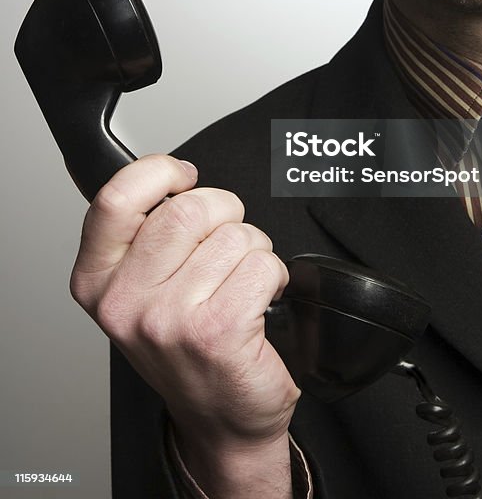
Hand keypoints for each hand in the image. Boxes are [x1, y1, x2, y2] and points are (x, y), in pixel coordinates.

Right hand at [70, 154, 300, 452]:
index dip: (159, 172)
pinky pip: (263, 264)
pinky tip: (260, 300)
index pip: (117, 198)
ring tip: (240, 283)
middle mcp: (125, 302)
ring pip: (234, 234)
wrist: (221, 419)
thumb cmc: (186, 348)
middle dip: (225, 213)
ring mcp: (169, 319)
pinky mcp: (216, 332)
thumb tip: (167, 174)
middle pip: (188, 207)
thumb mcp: (141, 289)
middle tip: (226, 243)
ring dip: (252, 250)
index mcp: (97, 281)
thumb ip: (142, 233)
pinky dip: (274, 274)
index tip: (183, 177)